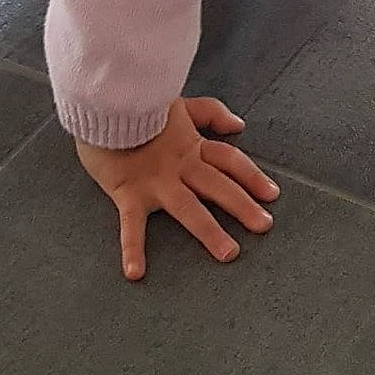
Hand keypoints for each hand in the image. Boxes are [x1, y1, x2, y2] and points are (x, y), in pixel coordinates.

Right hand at [75, 96, 279, 280]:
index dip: (252, 176)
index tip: (272, 194)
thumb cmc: (138, 103)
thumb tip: (239, 125)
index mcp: (191, 145)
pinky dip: (132, 249)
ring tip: (229, 253)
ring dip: (209, 231)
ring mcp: (155, 181)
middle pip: (218, 185)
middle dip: (243, 205)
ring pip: (188, 208)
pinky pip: (131, 225)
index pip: (229, 160)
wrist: (102, 101)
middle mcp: (180, 166)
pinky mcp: (128, 193)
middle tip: (264, 226)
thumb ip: (210, 113)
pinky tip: (135, 273)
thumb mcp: (179, 103)